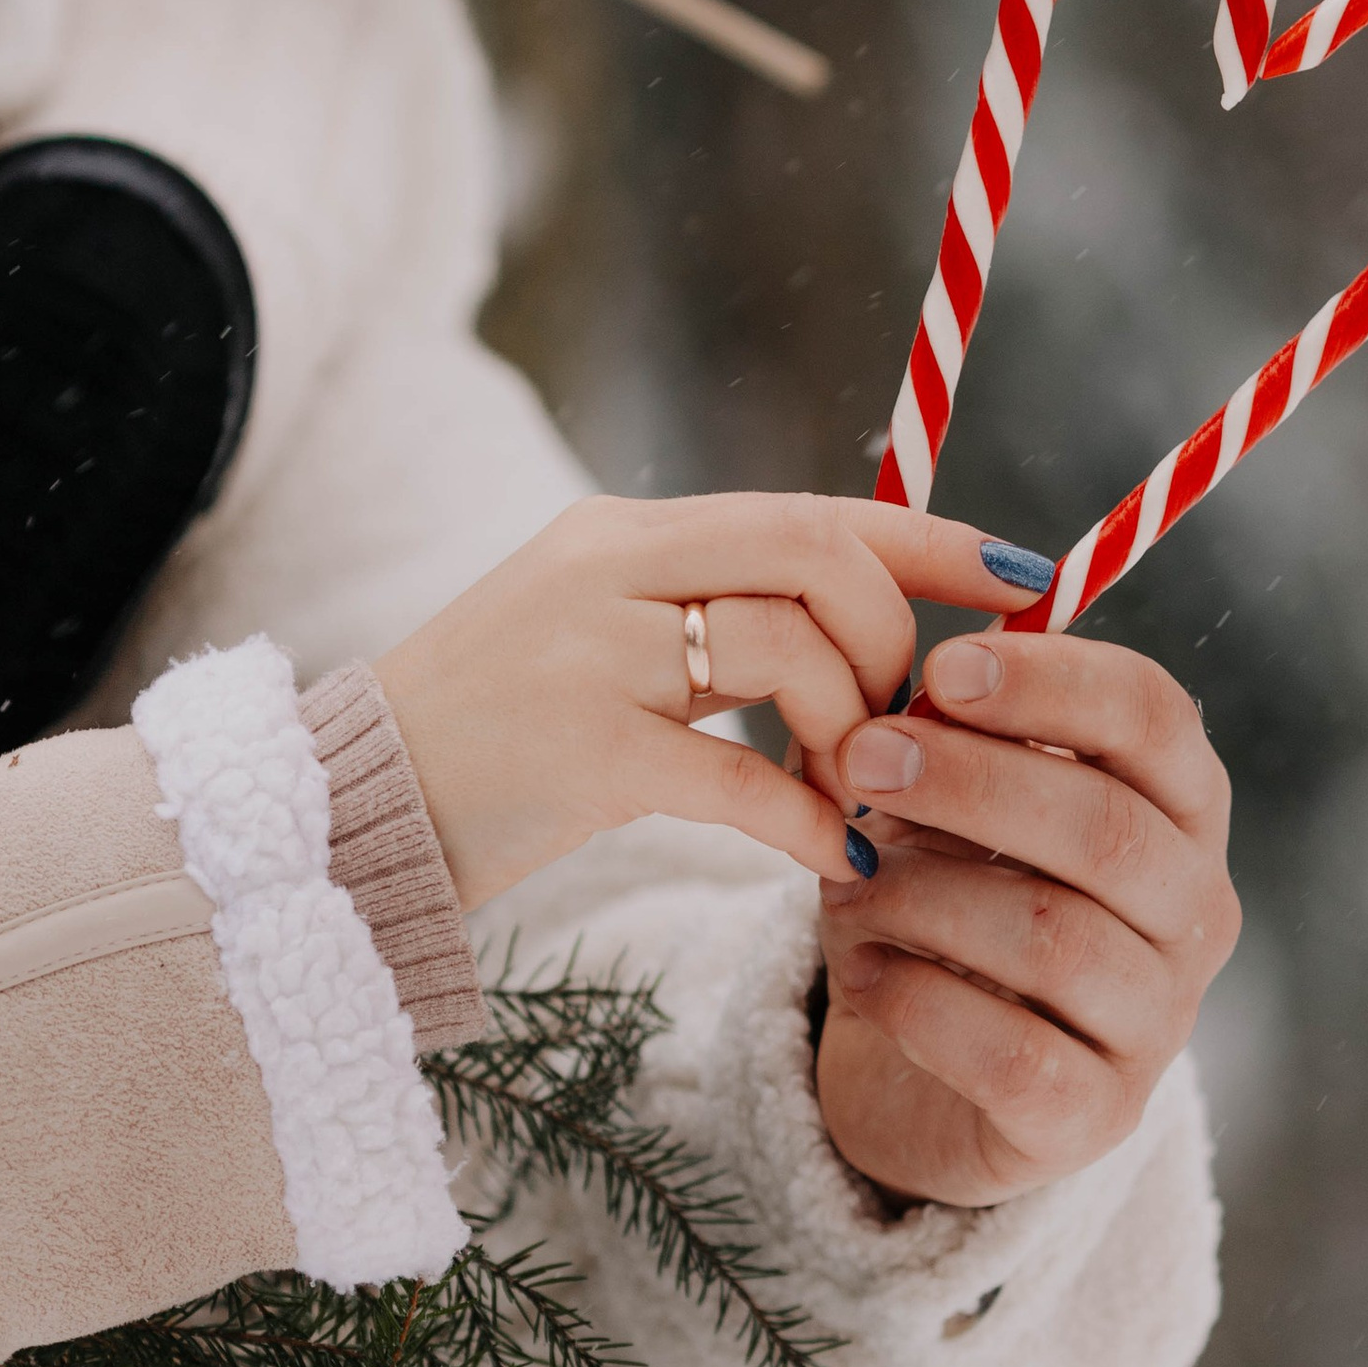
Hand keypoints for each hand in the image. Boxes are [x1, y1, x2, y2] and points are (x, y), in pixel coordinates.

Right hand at [374, 495, 1036, 910]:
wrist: (341, 818)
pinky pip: (736, 775)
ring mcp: (587, 653)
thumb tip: (851, 619)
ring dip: (852, 734)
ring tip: (848, 800)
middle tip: (895, 728)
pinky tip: (830, 860)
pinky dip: (804, 819)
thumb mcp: (594, 640)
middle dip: (888, 643)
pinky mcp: (574, 751)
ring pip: (787, 650)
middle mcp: (607, 570)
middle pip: (815, 557)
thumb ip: (705, 615)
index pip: (811, 506)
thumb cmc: (489, 744)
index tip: (1026, 575)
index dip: (930, 537)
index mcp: (624, 536)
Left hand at [817, 632, 1237, 1209]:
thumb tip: (887, 704)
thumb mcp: (944, 807)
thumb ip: (933, 742)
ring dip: (924, 897)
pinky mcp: (1098, 1118)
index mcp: (1179, 807)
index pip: (1154, 717)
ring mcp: (1160, 1022)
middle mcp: (1196, 911)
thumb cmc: (950, 903)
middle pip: (1109, 829)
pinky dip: (919, 1002)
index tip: (943, 669)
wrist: (929, 1076)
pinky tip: (864, 972)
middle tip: (862, 759)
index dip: (1054, 680)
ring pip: (1055, 940)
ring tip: (842, 884)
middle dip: (972, 782)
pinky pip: (1014, 1055)